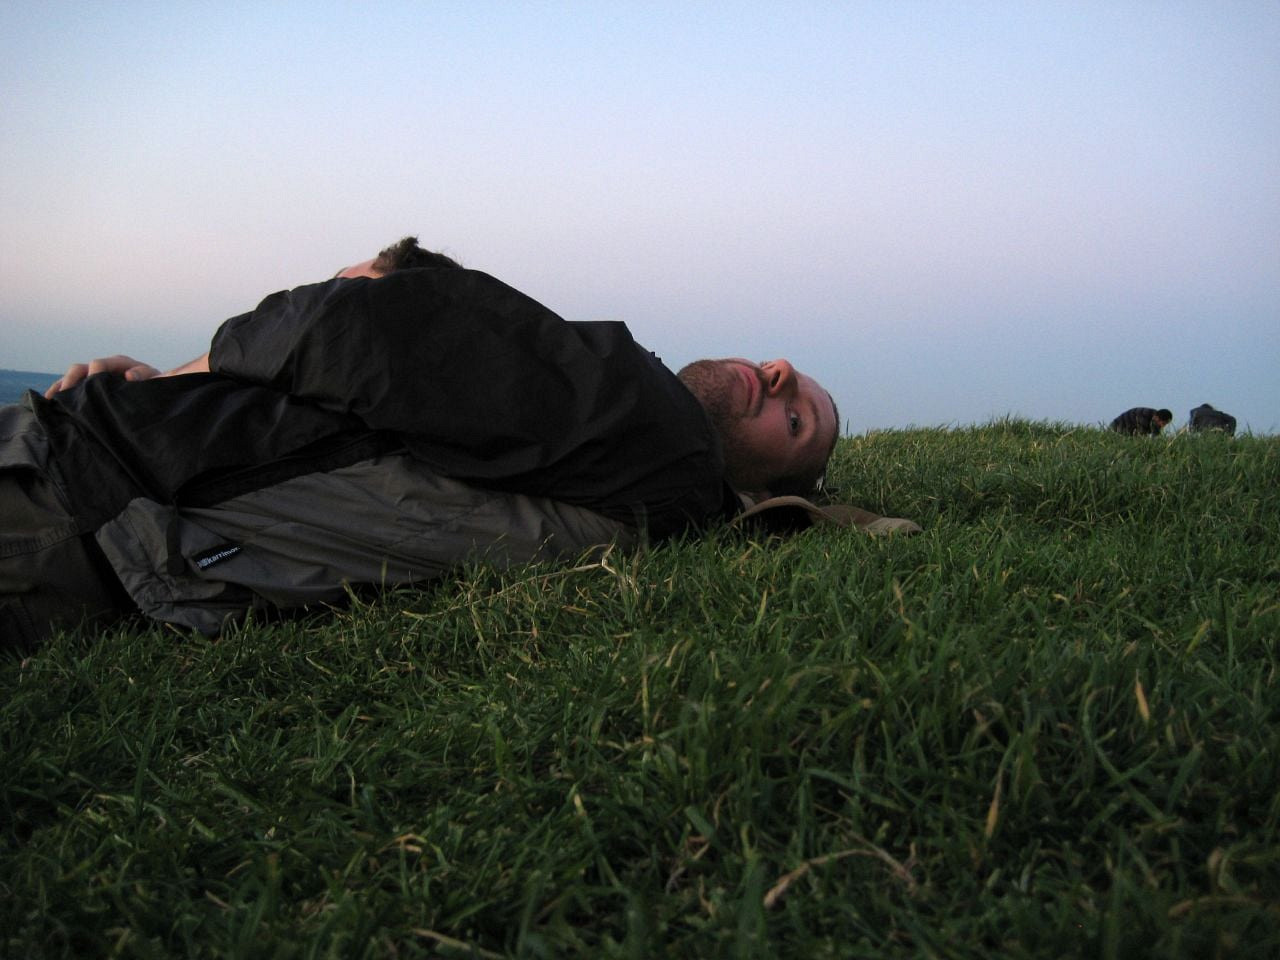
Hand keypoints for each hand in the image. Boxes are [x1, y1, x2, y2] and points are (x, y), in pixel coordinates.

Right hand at [44, 355, 161, 396]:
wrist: (157, 394)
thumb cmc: (156, 386)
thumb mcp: (155, 380)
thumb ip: (144, 375)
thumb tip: (130, 376)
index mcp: (119, 363)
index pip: (100, 364)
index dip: (93, 372)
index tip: (90, 383)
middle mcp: (104, 367)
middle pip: (80, 369)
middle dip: (71, 380)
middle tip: (64, 394)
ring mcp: (95, 377)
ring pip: (72, 377)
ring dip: (62, 387)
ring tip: (52, 400)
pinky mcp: (90, 387)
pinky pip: (71, 387)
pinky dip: (60, 392)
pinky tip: (51, 402)